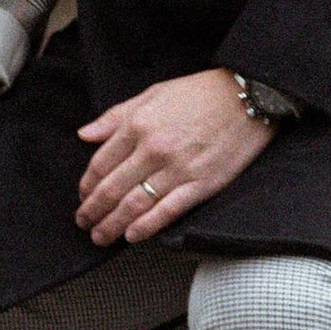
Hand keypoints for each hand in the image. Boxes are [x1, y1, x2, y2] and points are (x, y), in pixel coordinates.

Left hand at [75, 69, 272, 244]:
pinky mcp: (201, 185)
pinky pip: (167, 211)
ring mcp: (178, 169)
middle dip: (93, 211)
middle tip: (84, 223)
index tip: (82, 197)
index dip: (86, 185)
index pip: (100, 163)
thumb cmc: (201, 93)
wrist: (248, 97)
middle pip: (112, 188)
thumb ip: (115, 116)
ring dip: (113, 225)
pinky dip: (146, 227)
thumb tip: (84, 134)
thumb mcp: (152, 94)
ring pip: (134, 205)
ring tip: (101, 236)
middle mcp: (153, 148)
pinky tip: (133, 236)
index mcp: (138, 124)